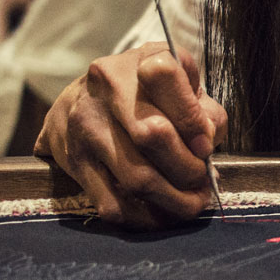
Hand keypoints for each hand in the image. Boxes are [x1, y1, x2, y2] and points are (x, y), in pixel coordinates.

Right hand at [35, 42, 226, 227]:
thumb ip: (205, 110)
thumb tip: (205, 144)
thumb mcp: (184, 86)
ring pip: (136, 177)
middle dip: (189, 168)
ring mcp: (85, 125)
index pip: (166, 77)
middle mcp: (107, 88)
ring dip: (173, 200)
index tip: (206, 144)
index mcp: (141, 61)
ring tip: (191, 203)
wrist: (82, 98)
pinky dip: (145, 217)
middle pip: (153, 135)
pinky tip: (162, 213)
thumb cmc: (149, 94)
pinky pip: (112, 204)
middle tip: (202, 182)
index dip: (193, 117)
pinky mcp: (73, 161)